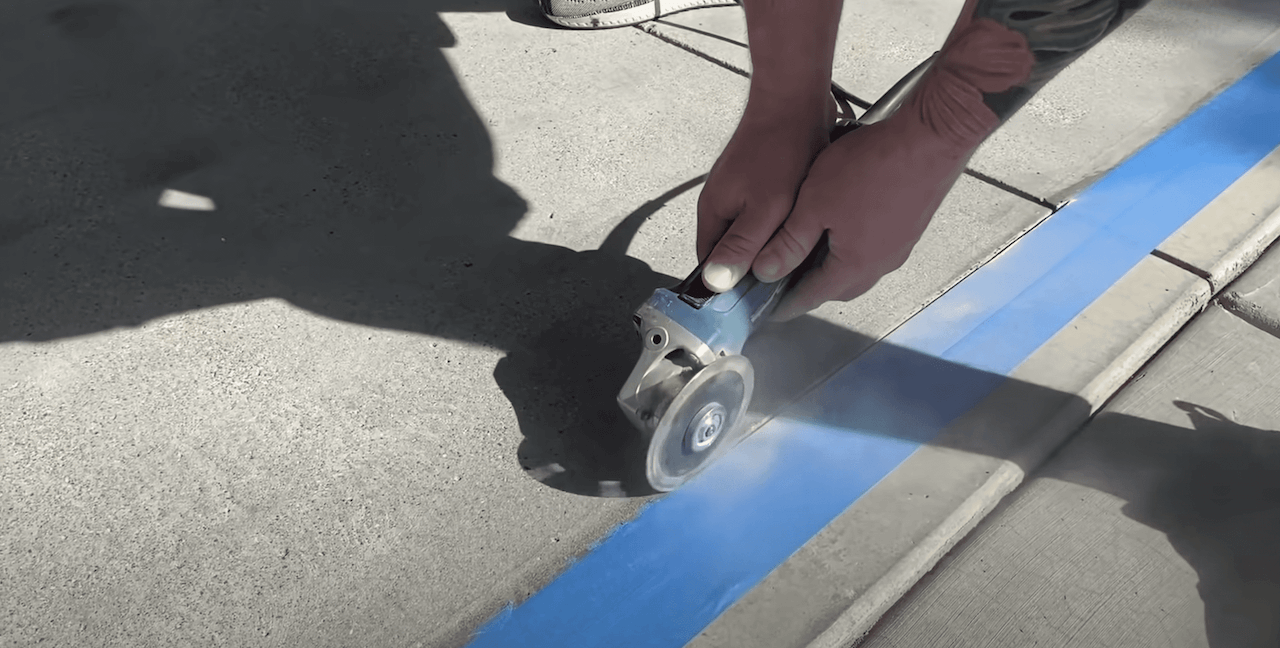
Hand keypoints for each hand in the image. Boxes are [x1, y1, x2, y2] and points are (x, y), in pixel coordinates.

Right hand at [696, 99, 831, 291]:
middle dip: (756, 266)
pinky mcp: (758, 183)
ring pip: (751, 234)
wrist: (795, 100)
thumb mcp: (765, 208)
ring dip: (771, 245)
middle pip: (732, 252)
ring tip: (797, 249)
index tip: (754, 301)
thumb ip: (742, 246)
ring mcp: (739, 192)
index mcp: (713, 212)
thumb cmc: (780, 148)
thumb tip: (716, 282)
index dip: (730, 286)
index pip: (710, 266)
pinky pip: (764, 216)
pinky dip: (781, 226)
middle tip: (784, 275)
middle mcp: (721, 203)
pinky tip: (802, 225)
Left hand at [744, 18, 1035, 320]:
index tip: (768, 308)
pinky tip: (842, 222)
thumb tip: (766, 271)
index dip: (785, 303)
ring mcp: (899, 246)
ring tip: (809, 246)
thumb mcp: (814, 204)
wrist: (929, 138)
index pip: (811, 297)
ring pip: (857, 266)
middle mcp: (881, 264)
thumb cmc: (873, 166)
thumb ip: (789, 242)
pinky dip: (852, 243)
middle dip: (809, 284)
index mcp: (855, 266)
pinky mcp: (909, 226)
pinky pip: (874, 246)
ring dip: (833, 262)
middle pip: (836, 286)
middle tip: (785, 274)